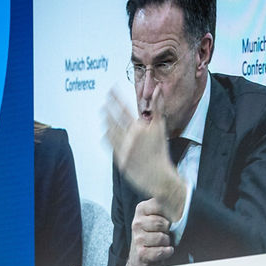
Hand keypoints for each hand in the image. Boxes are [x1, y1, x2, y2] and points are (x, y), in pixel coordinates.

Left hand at [104, 87, 186, 222]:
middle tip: (105, 100)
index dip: (115, 97)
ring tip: (104, 114)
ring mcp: (123, 150)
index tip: (110, 90)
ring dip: (106, 120)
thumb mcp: (160, 128)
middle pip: (113, 118)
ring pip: (109, 131)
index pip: (123, 108)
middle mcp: (129, 138)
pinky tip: (106, 130)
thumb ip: (158, 106)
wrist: (159, 177)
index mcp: (139, 128)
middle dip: (108, 108)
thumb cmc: (160, 151)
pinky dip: (107, 135)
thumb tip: (158, 88)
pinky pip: (109, 144)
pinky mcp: (119, 160)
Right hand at [126, 198, 173, 265]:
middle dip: (169, 230)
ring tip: (164, 243)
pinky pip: (160, 251)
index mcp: (142, 209)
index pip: (162, 205)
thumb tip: (183, 206)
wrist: (140, 256)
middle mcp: (137, 222)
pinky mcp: (141, 253)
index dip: (172, 213)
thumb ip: (167, 209)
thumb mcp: (158, 217)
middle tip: (166, 233)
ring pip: (162, 238)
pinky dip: (167, 252)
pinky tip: (166, 250)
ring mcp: (137, 238)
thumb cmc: (154, 234)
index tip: (173, 219)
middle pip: (163, 223)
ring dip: (167, 242)